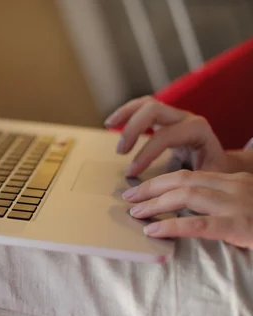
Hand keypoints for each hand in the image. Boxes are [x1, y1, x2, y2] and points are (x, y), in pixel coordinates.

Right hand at [105, 96, 228, 176]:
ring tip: (109, 126)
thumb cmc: (214, 174)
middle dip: (133, 129)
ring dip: (126, 114)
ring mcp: (175, 115)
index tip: (131, 173)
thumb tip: (163, 194)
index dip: (145, 154)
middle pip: (153, 110)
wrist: (223, 163)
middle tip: (121, 152)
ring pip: (146, 103)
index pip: (164, 136)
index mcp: (197, 130)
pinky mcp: (166, 118)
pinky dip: (126, 112)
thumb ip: (186, 183)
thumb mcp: (206, 180)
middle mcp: (186, 117)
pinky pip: (143, 107)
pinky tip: (112, 122)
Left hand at [123, 169, 252, 248]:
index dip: (161, 182)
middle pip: (183, 180)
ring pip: (186, 196)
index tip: (140, 190)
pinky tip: (152, 230)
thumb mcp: (248, 204)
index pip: (190, 176)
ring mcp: (237, 205)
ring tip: (135, 212)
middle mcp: (234, 186)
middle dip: (151, 188)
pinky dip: (171, 226)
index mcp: (234, 180)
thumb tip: (190, 212)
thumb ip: (224, 203)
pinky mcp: (240, 225)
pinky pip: (199, 224)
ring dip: (155, 203)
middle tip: (128, 197)